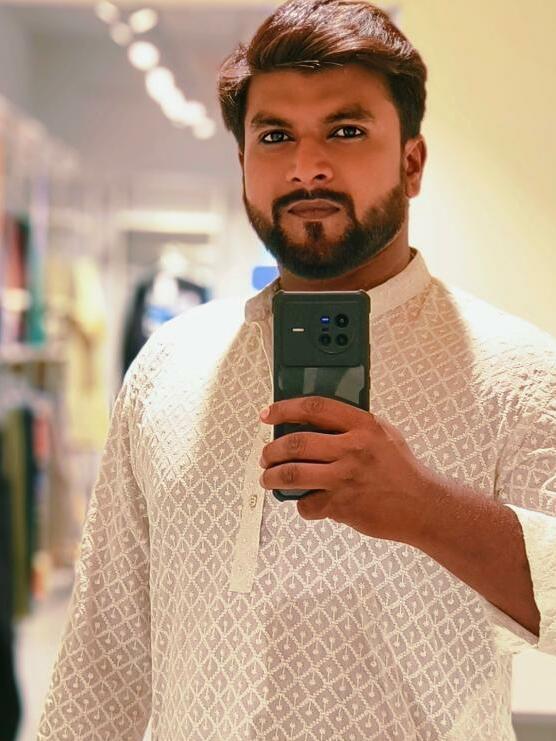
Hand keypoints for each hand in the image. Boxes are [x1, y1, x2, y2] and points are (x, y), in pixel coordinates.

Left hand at [259, 396, 437, 545]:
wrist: (422, 505)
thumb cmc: (401, 469)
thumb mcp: (384, 434)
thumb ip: (354, 425)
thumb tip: (314, 420)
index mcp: (363, 425)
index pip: (314, 408)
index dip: (285, 409)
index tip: (267, 414)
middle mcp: (353, 449)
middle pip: (295, 443)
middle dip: (271, 451)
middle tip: (266, 456)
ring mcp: (346, 478)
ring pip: (292, 475)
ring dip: (272, 477)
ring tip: (268, 478)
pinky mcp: (342, 505)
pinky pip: (307, 505)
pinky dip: (302, 506)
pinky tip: (308, 503)